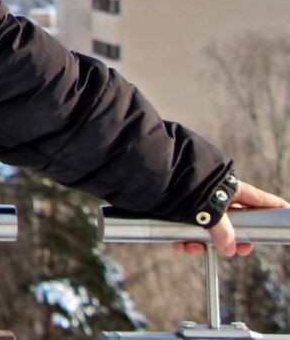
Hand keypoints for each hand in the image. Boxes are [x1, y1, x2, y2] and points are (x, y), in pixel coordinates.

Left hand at [171, 179, 287, 256]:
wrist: (149, 174)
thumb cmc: (183, 185)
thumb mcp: (210, 210)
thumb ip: (223, 231)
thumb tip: (230, 249)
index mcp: (229, 187)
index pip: (259, 199)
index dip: (273, 207)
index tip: (286, 211)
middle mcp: (215, 193)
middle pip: (234, 219)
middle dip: (235, 237)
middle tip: (240, 250)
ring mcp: (196, 200)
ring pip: (208, 226)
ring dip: (203, 241)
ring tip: (196, 248)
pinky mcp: (176, 207)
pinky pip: (186, 226)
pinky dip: (184, 237)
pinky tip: (180, 245)